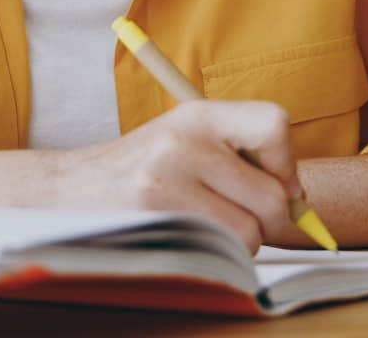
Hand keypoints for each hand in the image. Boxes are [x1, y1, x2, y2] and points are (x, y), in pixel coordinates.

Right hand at [46, 100, 302, 254]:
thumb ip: (240, 156)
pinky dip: (218, 254)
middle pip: (271, 195)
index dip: (286, 164)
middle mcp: (184, 140)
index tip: (277, 184)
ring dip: (241, 241)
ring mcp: (167, 179)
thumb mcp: (186, 141)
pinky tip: (190, 237)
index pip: (275, 124)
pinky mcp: (155, 217)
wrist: (68, 188)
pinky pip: (220, 250)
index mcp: (198, 113)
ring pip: (250, 231)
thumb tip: (299, 199)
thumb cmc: (139, 169)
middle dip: (270, 219)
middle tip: (247, 219)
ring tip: (207, 225)